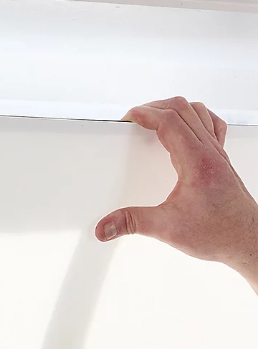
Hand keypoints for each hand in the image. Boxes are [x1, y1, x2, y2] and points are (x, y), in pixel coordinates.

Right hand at [96, 97, 257, 284]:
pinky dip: (194, 117)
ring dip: (174, 109)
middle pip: (183, 109)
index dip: (145, 114)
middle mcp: (210, 152)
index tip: (128, 118)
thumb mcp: (168, 228)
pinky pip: (211, 125)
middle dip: (154, 107)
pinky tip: (184, 128)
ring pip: (197, 112)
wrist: (248, 241)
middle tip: (135, 119)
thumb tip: (106, 225)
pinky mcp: (220, 160)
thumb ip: (132, 223)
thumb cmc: (220, 233)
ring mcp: (217, 154)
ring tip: (154, 118)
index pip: (170, 121)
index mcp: (197, 160)